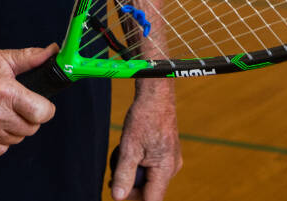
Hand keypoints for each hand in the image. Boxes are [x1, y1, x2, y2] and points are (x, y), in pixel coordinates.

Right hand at [0, 44, 57, 155]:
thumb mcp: (2, 57)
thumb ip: (31, 57)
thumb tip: (54, 52)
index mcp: (6, 91)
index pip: (42, 113)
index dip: (46, 109)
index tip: (41, 104)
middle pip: (31, 128)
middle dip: (32, 117)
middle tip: (22, 106)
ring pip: (17, 139)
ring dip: (17, 128)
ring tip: (7, 113)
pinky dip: (2, 140)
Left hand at [111, 80, 180, 199]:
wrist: (155, 96)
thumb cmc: (144, 118)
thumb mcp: (129, 148)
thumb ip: (124, 175)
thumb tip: (118, 197)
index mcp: (165, 169)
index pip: (151, 200)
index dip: (133, 199)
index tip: (117, 190)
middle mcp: (172, 168)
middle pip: (150, 191)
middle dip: (131, 185)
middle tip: (114, 174)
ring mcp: (171, 161)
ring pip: (150, 179)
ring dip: (133, 174)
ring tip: (121, 158)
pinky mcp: (167, 154)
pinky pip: (152, 168)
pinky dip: (140, 164)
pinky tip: (131, 151)